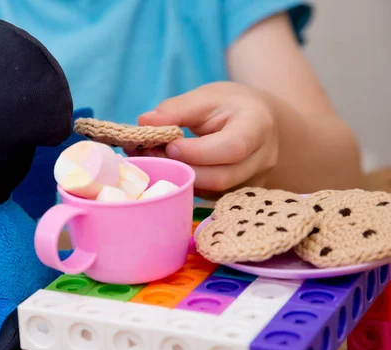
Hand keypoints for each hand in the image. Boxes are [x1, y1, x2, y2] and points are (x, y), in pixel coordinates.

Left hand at [134, 82, 279, 198]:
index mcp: (258, 126)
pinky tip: (168, 170)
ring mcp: (252, 181)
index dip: (198, 152)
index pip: (233, 148)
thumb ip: (175, 110)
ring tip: (155, 160)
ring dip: (180, 179)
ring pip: (212, 191)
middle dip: (182, 169)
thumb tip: (144, 122)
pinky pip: (208, 196)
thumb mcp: (205, 97)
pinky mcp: (237, 194)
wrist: (257, 121)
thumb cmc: (230, 105)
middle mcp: (261, 159)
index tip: (170, 145)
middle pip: (221, 177)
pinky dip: (185, 184)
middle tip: (151, 154)